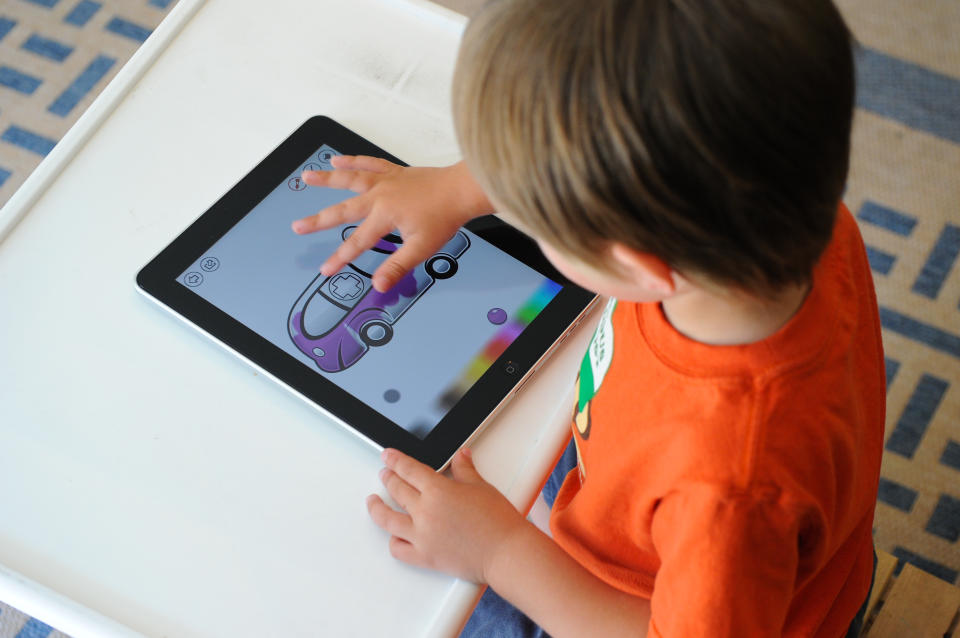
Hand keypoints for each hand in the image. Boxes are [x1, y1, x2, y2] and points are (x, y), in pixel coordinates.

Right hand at [291, 157, 489, 291]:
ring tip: (307, 177)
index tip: (325, 269)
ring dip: (327, 179)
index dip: (340, 258)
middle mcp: (380, 195)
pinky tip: (337, 160)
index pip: (357, 243)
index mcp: (385, 215)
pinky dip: (352, 161)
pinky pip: (368, 164)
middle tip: (298, 226)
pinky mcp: (394, 172)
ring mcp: (385, 181)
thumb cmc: (445, 216)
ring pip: (349, 178)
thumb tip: (379, 285)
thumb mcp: (421, 248)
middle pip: (343, 209)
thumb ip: (397, 266)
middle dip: (318, 220)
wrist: (462, 189)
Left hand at [366, 448, 527, 583]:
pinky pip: (399, 549)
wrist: (505, 552)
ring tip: (373, 502)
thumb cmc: (498, 522)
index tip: (388, 456)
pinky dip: (393, 541)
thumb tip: (461, 456)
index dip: (395, 460)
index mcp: (438, 490)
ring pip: (388, 519)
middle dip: (388, 478)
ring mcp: (422, 536)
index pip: (408, 469)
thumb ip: (465, 469)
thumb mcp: (481, 487)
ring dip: (377, 508)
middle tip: (385, 473)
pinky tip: (393, 535)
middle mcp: (425, 512)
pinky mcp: (425, 557)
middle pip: (396, 490)